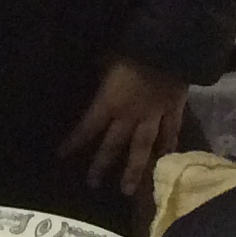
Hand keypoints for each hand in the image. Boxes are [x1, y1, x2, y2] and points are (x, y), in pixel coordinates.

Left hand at [59, 57, 190, 196]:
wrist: (170, 47)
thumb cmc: (133, 49)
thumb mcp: (106, 58)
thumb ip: (99, 72)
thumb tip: (90, 72)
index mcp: (109, 103)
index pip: (87, 127)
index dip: (74, 142)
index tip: (61, 155)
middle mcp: (130, 116)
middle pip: (113, 145)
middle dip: (101, 165)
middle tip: (92, 184)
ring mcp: (154, 116)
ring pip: (142, 147)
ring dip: (134, 169)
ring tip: (127, 189)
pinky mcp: (174, 110)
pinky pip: (171, 132)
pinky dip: (169, 145)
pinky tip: (166, 158)